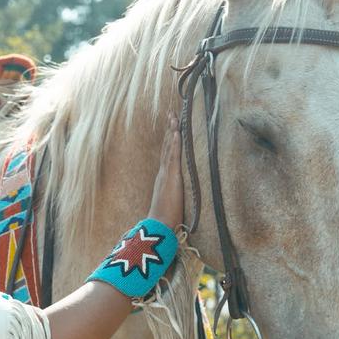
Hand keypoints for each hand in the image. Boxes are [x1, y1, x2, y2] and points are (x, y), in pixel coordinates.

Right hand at [147, 113, 183, 229]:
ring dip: (172, 131)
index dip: (170, 139)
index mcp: (165, 178)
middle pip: (167, 146)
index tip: (172, 125)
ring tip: (174, 116)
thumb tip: (179, 196)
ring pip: (169, 148)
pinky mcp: (171, 178)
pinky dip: (174, 144)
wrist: (159, 226)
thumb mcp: (172, 203)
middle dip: (170, 129)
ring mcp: (166, 174)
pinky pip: (173, 157)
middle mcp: (163, 173)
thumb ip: (174, 196)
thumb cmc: (166, 219)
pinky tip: (176, 132)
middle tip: (172, 112)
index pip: (168, 154)